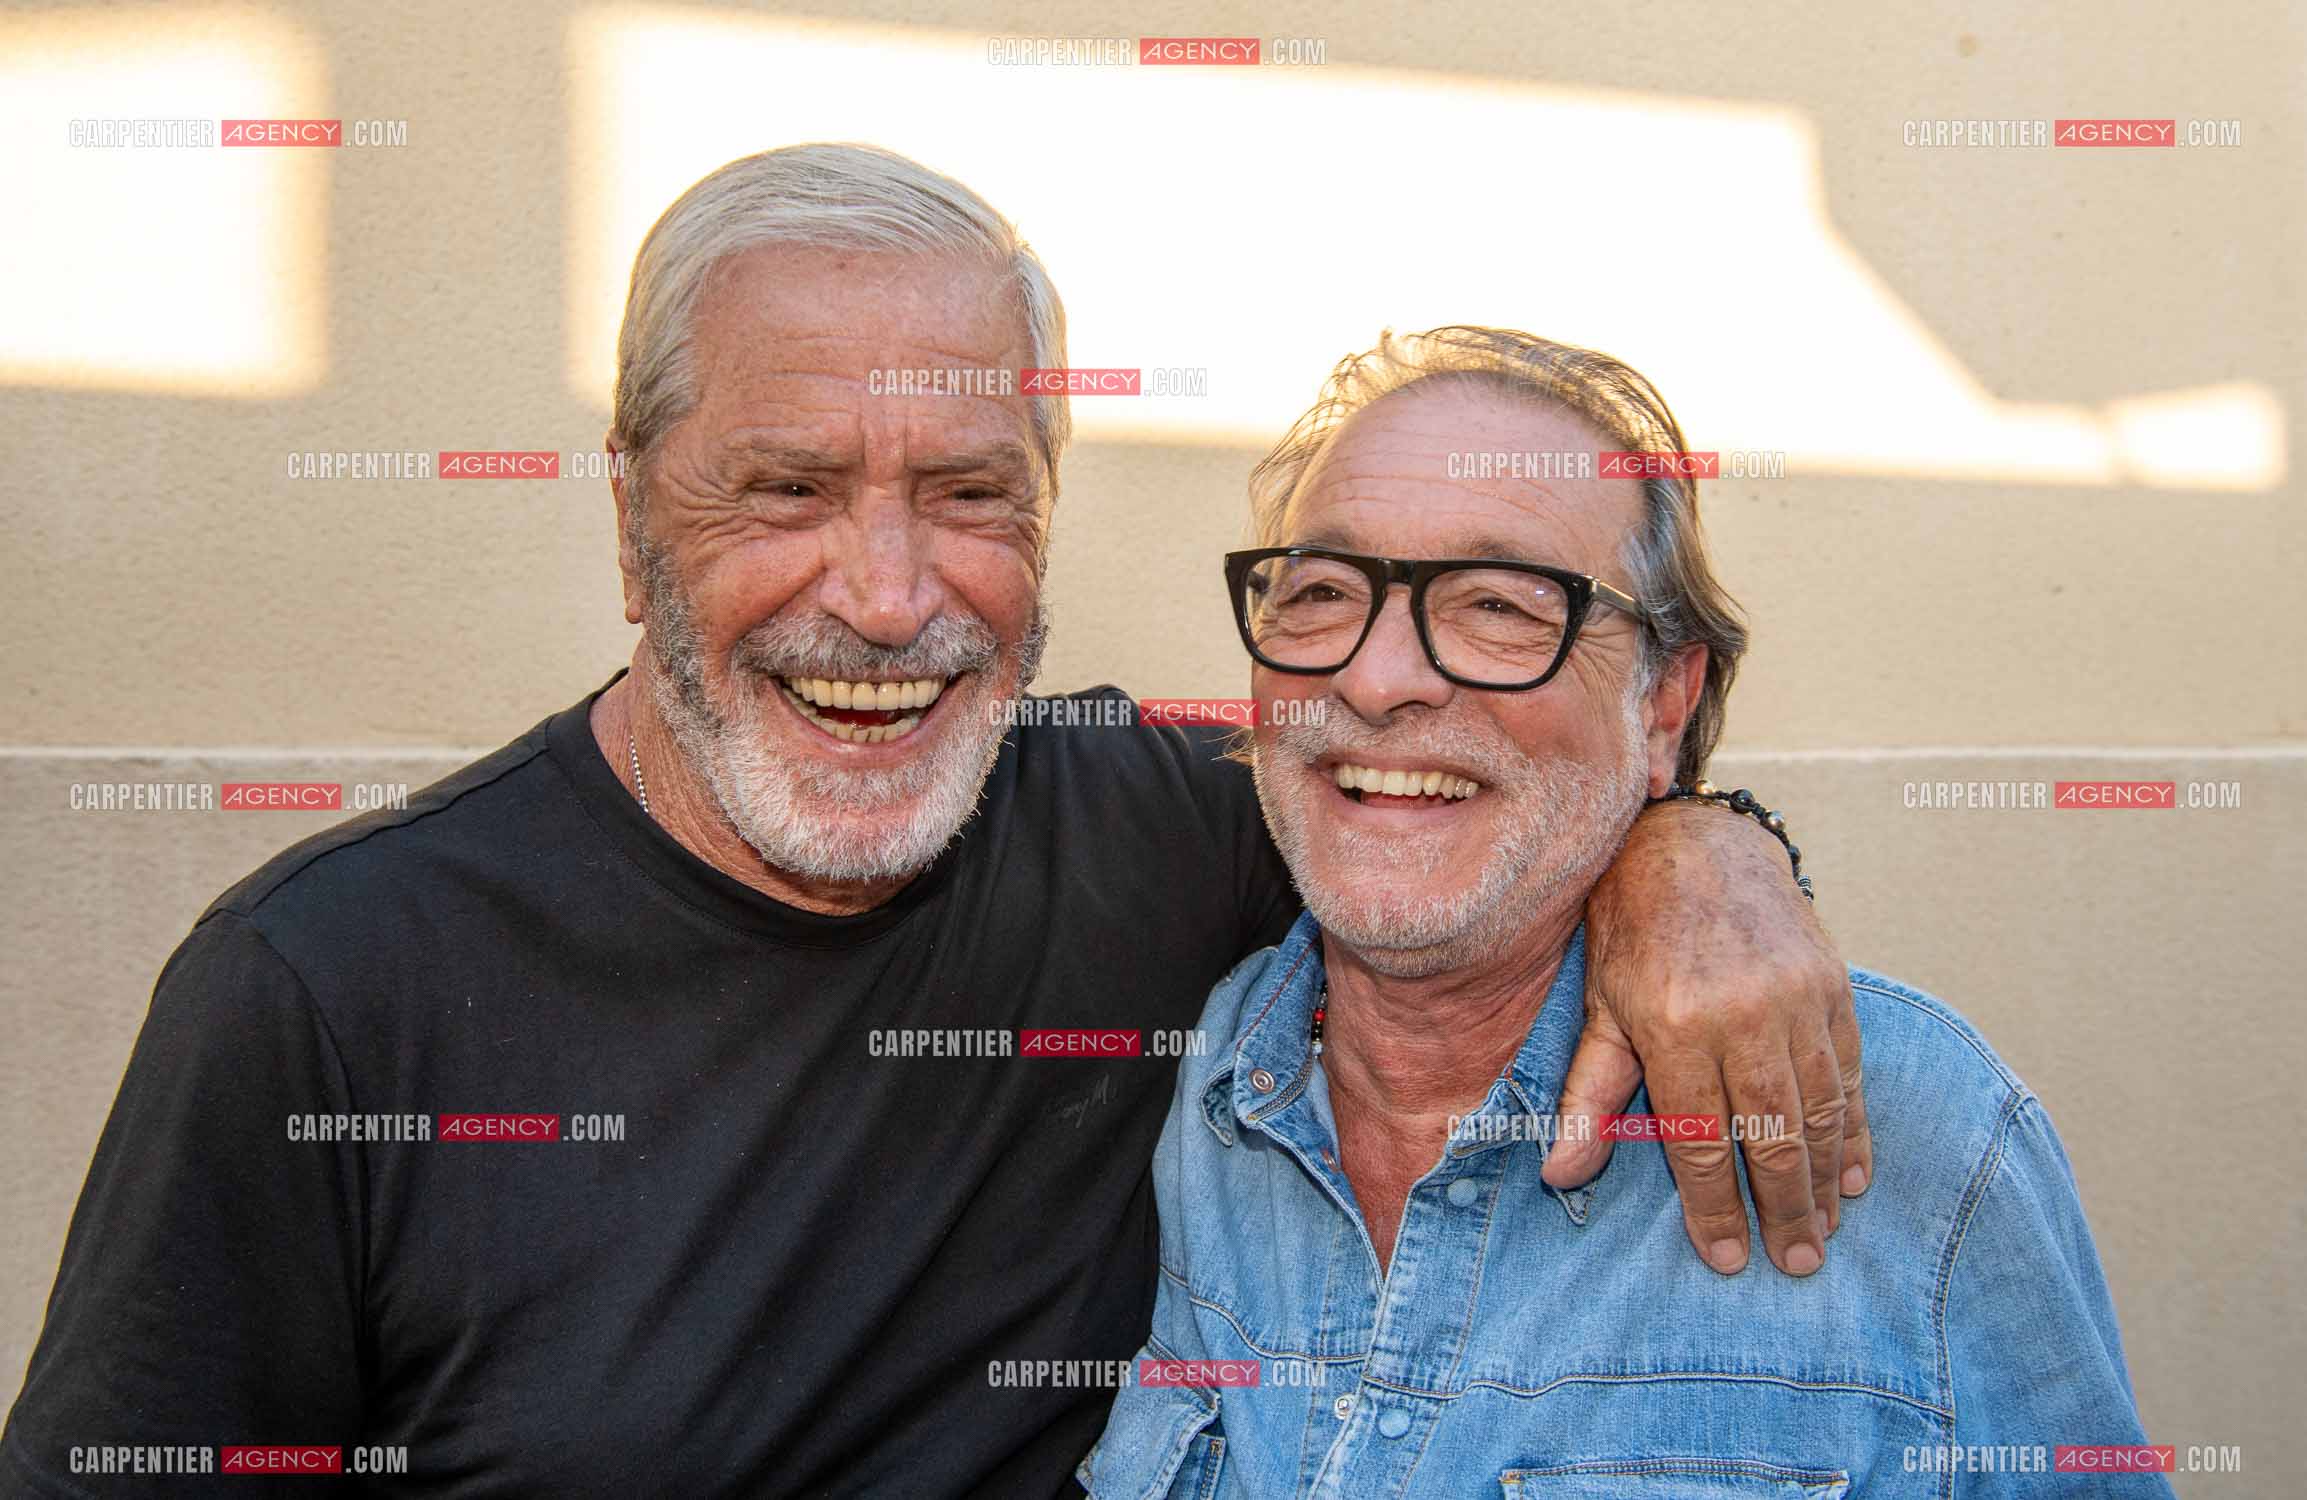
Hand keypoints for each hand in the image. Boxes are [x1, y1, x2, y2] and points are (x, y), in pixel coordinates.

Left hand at [1545, 796, 1870, 1275]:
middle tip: (1794, 1264)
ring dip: (1823, 1181)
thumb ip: (1587, 1094)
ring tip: (1822, 1234)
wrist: (1695, 844)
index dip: (1714, 1205)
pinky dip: (1855, 1129)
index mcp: (1673, 1024)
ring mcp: (1796, 999)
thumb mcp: (1599, 1007)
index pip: (1698, 1139)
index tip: (1724, 1258)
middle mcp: (1743, 1014)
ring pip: (1819, 1111)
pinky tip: (1852, 1175)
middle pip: (1771, 1136)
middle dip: (1782, 1210)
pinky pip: (1848, 1074)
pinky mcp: (1832, 987)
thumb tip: (1558, 1173)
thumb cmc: (1633, 932)